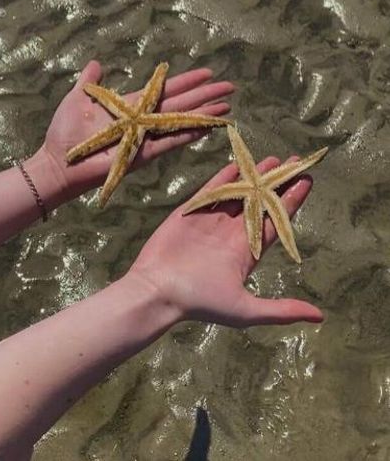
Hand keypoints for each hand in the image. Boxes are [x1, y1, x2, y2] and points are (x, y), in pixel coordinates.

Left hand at [39, 60, 234, 198]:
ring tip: (227, 105)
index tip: (207, 72)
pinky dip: (189, 134)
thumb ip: (90, 82)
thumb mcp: (77, 98)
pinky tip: (208, 127)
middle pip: (180, 103)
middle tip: (230, 86)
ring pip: (181, 121)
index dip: (186, 81)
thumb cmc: (65, 132)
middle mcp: (142, 120)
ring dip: (204, 114)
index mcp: (130, 105)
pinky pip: (170, 142)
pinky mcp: (143, 153)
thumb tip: (95, 63)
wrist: (59, 161)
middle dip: (204, 95)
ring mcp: (145, 136)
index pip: (164, 90)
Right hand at [125, 156, 323, 327]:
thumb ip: (282, 309)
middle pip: (260, 203)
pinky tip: (237, 164)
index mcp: (247, 253)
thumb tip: (320, 317)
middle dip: (278, 184)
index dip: (292, 202)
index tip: (307, 181)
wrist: (157, 292)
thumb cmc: (200, 303)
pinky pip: (210, 191)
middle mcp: (231, 235)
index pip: (276, 222)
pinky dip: (223, 177)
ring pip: (238, 194)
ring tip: (272, 159)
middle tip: (294, 162)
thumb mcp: (246, 310)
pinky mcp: (189, 213)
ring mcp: (210, 222)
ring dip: (254, 176)